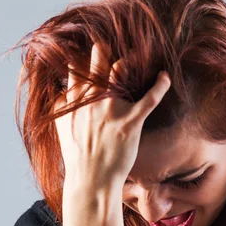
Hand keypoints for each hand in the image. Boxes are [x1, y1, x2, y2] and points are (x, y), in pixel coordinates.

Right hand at [53, 42, 170, 191]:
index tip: (91, 53)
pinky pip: (149, 98)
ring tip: (136, 58)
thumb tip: (63, 88)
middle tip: (109, 46)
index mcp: (73, 100)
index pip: (76, 67)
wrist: (91, 179)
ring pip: (120, 71)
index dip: (84, 58)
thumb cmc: (77, 155)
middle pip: (97, 61)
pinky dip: (160, 85)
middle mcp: (91, 99)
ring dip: (129, 61)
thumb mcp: (60, 126)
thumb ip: (61, 104)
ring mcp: (112, 110)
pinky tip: (165, 76)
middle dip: (103, 50)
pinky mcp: (131, 122)